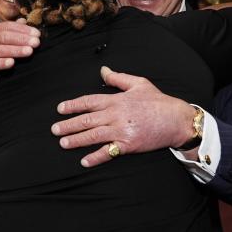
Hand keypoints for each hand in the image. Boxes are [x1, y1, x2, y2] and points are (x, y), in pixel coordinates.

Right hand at [0, 21, 40, 83]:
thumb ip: (10, 30)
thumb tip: (24, 21)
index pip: (9, 27)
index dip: (24, 30)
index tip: (37, 34)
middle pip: (6, 36)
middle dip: (22, 39)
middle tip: (36, 42)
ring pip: (0, 49)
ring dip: (16, 50)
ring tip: (29, 51)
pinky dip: (1, 63)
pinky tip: (11, 63)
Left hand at [51, 66, 196, 166]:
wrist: (176, 120)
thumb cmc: (158, 101)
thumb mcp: (138, 83)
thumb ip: (117, 78)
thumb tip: (102, 70)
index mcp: (116, 100)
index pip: (89, 102)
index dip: (73, 105)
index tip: (60, 109)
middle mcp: (116, 115)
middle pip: (87, 120)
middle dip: (68, 125)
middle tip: (54, 129)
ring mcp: (121, 131)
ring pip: (93, 136)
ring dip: (76, 140)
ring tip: (63, 143)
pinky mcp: (128, 145)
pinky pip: (107, 152)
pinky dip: (95, 157)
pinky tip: (84, 161)